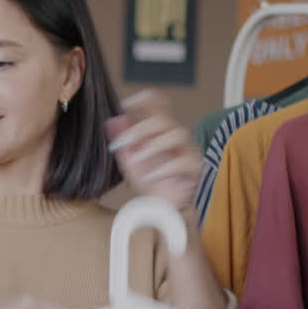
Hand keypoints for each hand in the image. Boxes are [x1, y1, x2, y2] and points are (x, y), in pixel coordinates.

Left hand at [107, 90, 200, 211]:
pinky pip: (184, 161)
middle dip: (141, 128)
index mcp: (161, 132)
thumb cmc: (148, 182)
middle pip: (164, 120)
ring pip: (178, 134)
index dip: (146, 99)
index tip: (125, 104)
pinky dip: (165, 168)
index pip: (160, 105)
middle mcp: (176, 137)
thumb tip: (113, 120)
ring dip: (154, 145)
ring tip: (139, 158)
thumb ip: (122, 140)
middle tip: (124, 142)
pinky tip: (152, 176)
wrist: (159, 210)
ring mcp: (188, 152)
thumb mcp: (129, 161)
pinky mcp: (195, 169)